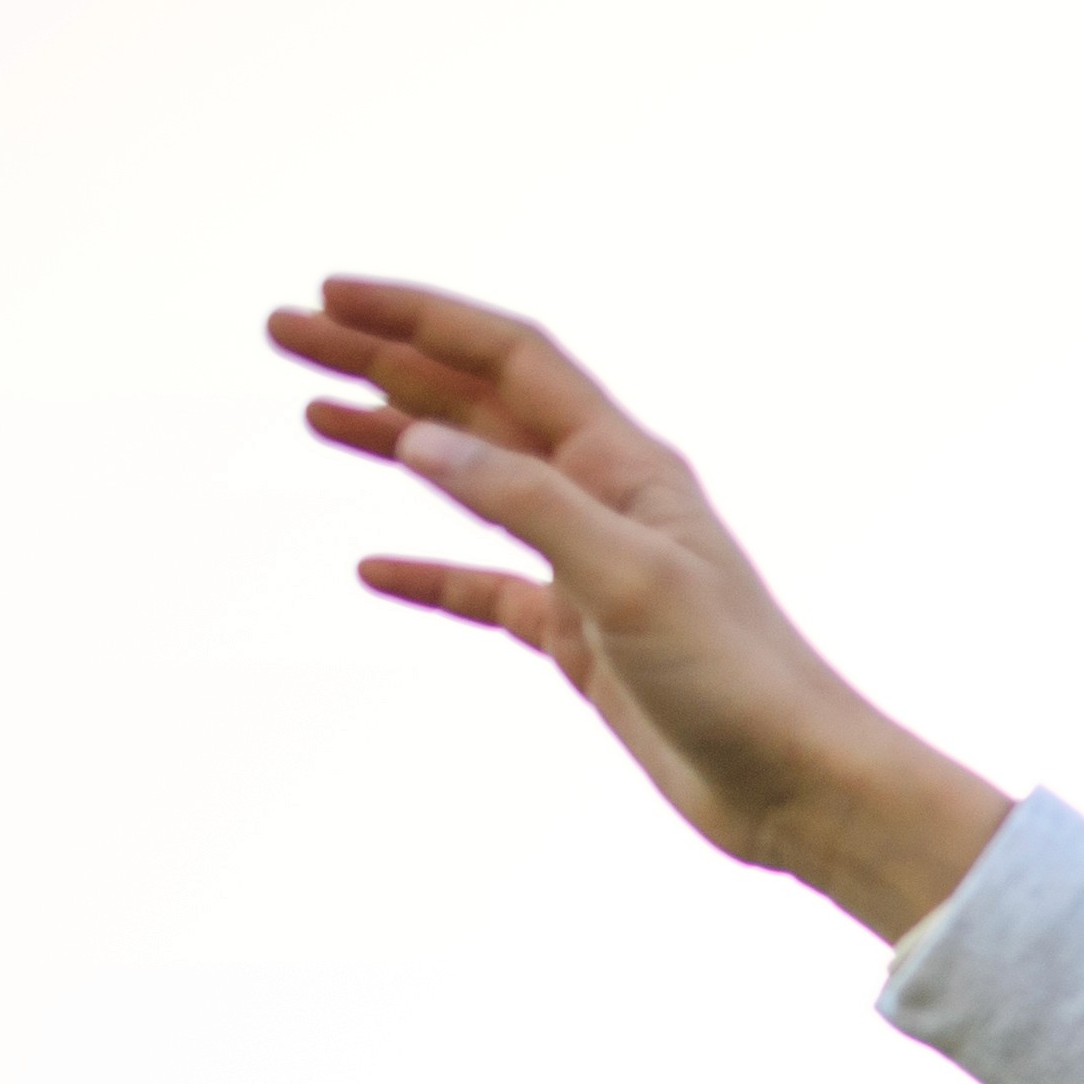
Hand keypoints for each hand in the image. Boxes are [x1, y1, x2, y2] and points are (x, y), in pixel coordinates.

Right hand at [266, 277, 1007, 935]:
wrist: (798, 785)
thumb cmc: (739, 679)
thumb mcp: (627, 578)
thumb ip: (527, 503)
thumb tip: (422, 441)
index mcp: (624, 465)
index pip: (507, 358)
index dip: (418, 318)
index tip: (329, 298)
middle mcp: (606, 500)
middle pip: (475, 405)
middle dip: (382, 362)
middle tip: (285, 333)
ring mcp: (591, 567)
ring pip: (474, 483)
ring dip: (396, 442)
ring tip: (312, 411)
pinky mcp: (584, 638)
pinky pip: (489, 589)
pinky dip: (430, 573)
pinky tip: (372, 569)